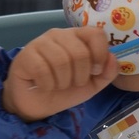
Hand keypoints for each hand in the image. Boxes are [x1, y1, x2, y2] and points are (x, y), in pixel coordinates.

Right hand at [2, 26, 119, 121]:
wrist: (38, 105)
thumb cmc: (65, 90)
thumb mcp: (92, 84)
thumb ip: (107, 72)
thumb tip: (113, 57)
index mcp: (78, 37)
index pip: (96, 33)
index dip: (100, 54)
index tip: (95, 71)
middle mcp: (59, 34)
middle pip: (80, 52)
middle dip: (80, 76)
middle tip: (72, 83)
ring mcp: (40, 43)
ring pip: (61, 60)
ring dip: (63, 82)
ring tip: (58, 85)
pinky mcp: (25, 56)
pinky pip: (42, 69)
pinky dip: (47, 84)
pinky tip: (44, 85)